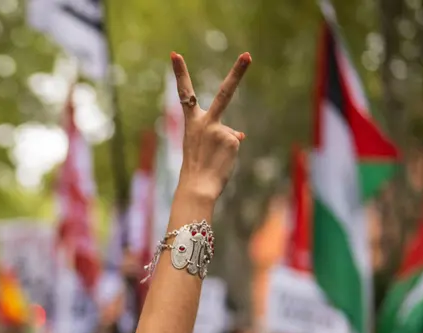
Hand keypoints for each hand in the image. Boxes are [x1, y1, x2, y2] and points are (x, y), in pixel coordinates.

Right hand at [171, 52, 250, 201]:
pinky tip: (221, 162)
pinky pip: (235, 142)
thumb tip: (240, 134)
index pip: (184, 93)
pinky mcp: (231, 139)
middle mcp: (204, 122)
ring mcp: (219, 129)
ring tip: (212, 161)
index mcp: (191, 122)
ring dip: (223, 148)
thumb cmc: (196, 168)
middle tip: (247, 55)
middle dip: (238, 73)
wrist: (196, 187)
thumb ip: (219, 134)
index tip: (175, 54)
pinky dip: (230, 153)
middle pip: (224, 93)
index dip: (179, 73)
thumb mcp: (203, 146)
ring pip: (229, 133)